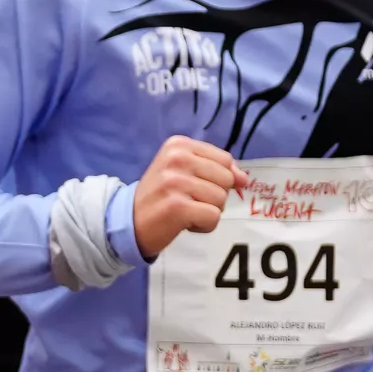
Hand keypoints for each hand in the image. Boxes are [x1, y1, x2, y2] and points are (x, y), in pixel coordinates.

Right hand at [132, 136, 248, 261]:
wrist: (128, 220)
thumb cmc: (160, 195)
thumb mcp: (183, 171)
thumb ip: (215, 169)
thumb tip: (244, 179)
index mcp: (178, 145)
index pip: (225, 159)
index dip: (219, 178)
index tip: (196, 186)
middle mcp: (176, 159)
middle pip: (226, 179)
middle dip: (213, 195)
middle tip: (188, 200)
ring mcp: (176, 182)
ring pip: (221, 199)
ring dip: (207, 211)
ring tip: (185, 211)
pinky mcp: (177, 207)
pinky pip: (213, 217)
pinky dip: (203, 226)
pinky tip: (185, 223)